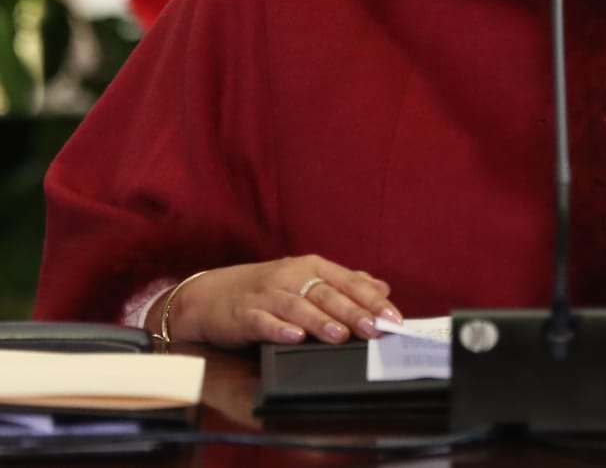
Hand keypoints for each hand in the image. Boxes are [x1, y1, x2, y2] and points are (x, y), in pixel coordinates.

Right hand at [146, 255, 402, 348]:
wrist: (211, 295)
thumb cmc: (267, 290)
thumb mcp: (307, 281)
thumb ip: (344, 284)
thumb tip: (383, 287)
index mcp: (311, 268)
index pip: (348, 282)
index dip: (372, 300)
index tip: (394, 318)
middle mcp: (291, 277)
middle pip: (327, 294)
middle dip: (353, 311)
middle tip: (375, 328)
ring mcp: (267, 295)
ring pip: (298, 307)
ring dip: (320, 321)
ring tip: (340, 335)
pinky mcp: (244, 314)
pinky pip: (263, 322)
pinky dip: (278, 329)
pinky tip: (293, 338)